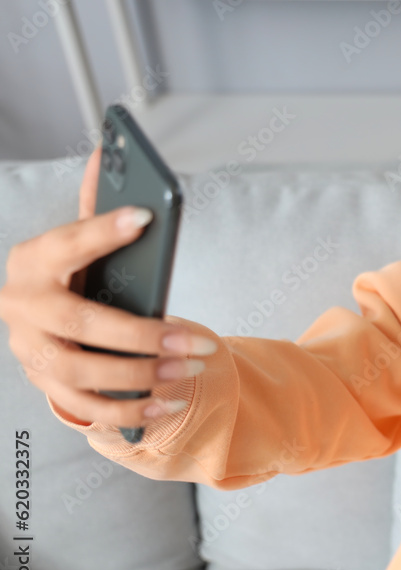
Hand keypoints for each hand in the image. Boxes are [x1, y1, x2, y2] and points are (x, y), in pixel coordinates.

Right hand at [0, 147, 216, 428]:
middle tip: (198, 342)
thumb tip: (107, 149)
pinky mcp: (46, 385)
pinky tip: (170, 402)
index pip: (68, 243)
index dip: (103, 231)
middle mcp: (22, 307)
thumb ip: (95, 206)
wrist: (38, 324)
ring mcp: (30, 351)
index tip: (146, 216)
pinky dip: (131, 410)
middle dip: (144, 337)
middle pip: (82, 324)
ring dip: (141, 376)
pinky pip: (88, 407)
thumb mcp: (78, 240)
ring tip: (190, 370)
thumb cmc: (72, 275)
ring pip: (83, 372)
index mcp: (32, 261)